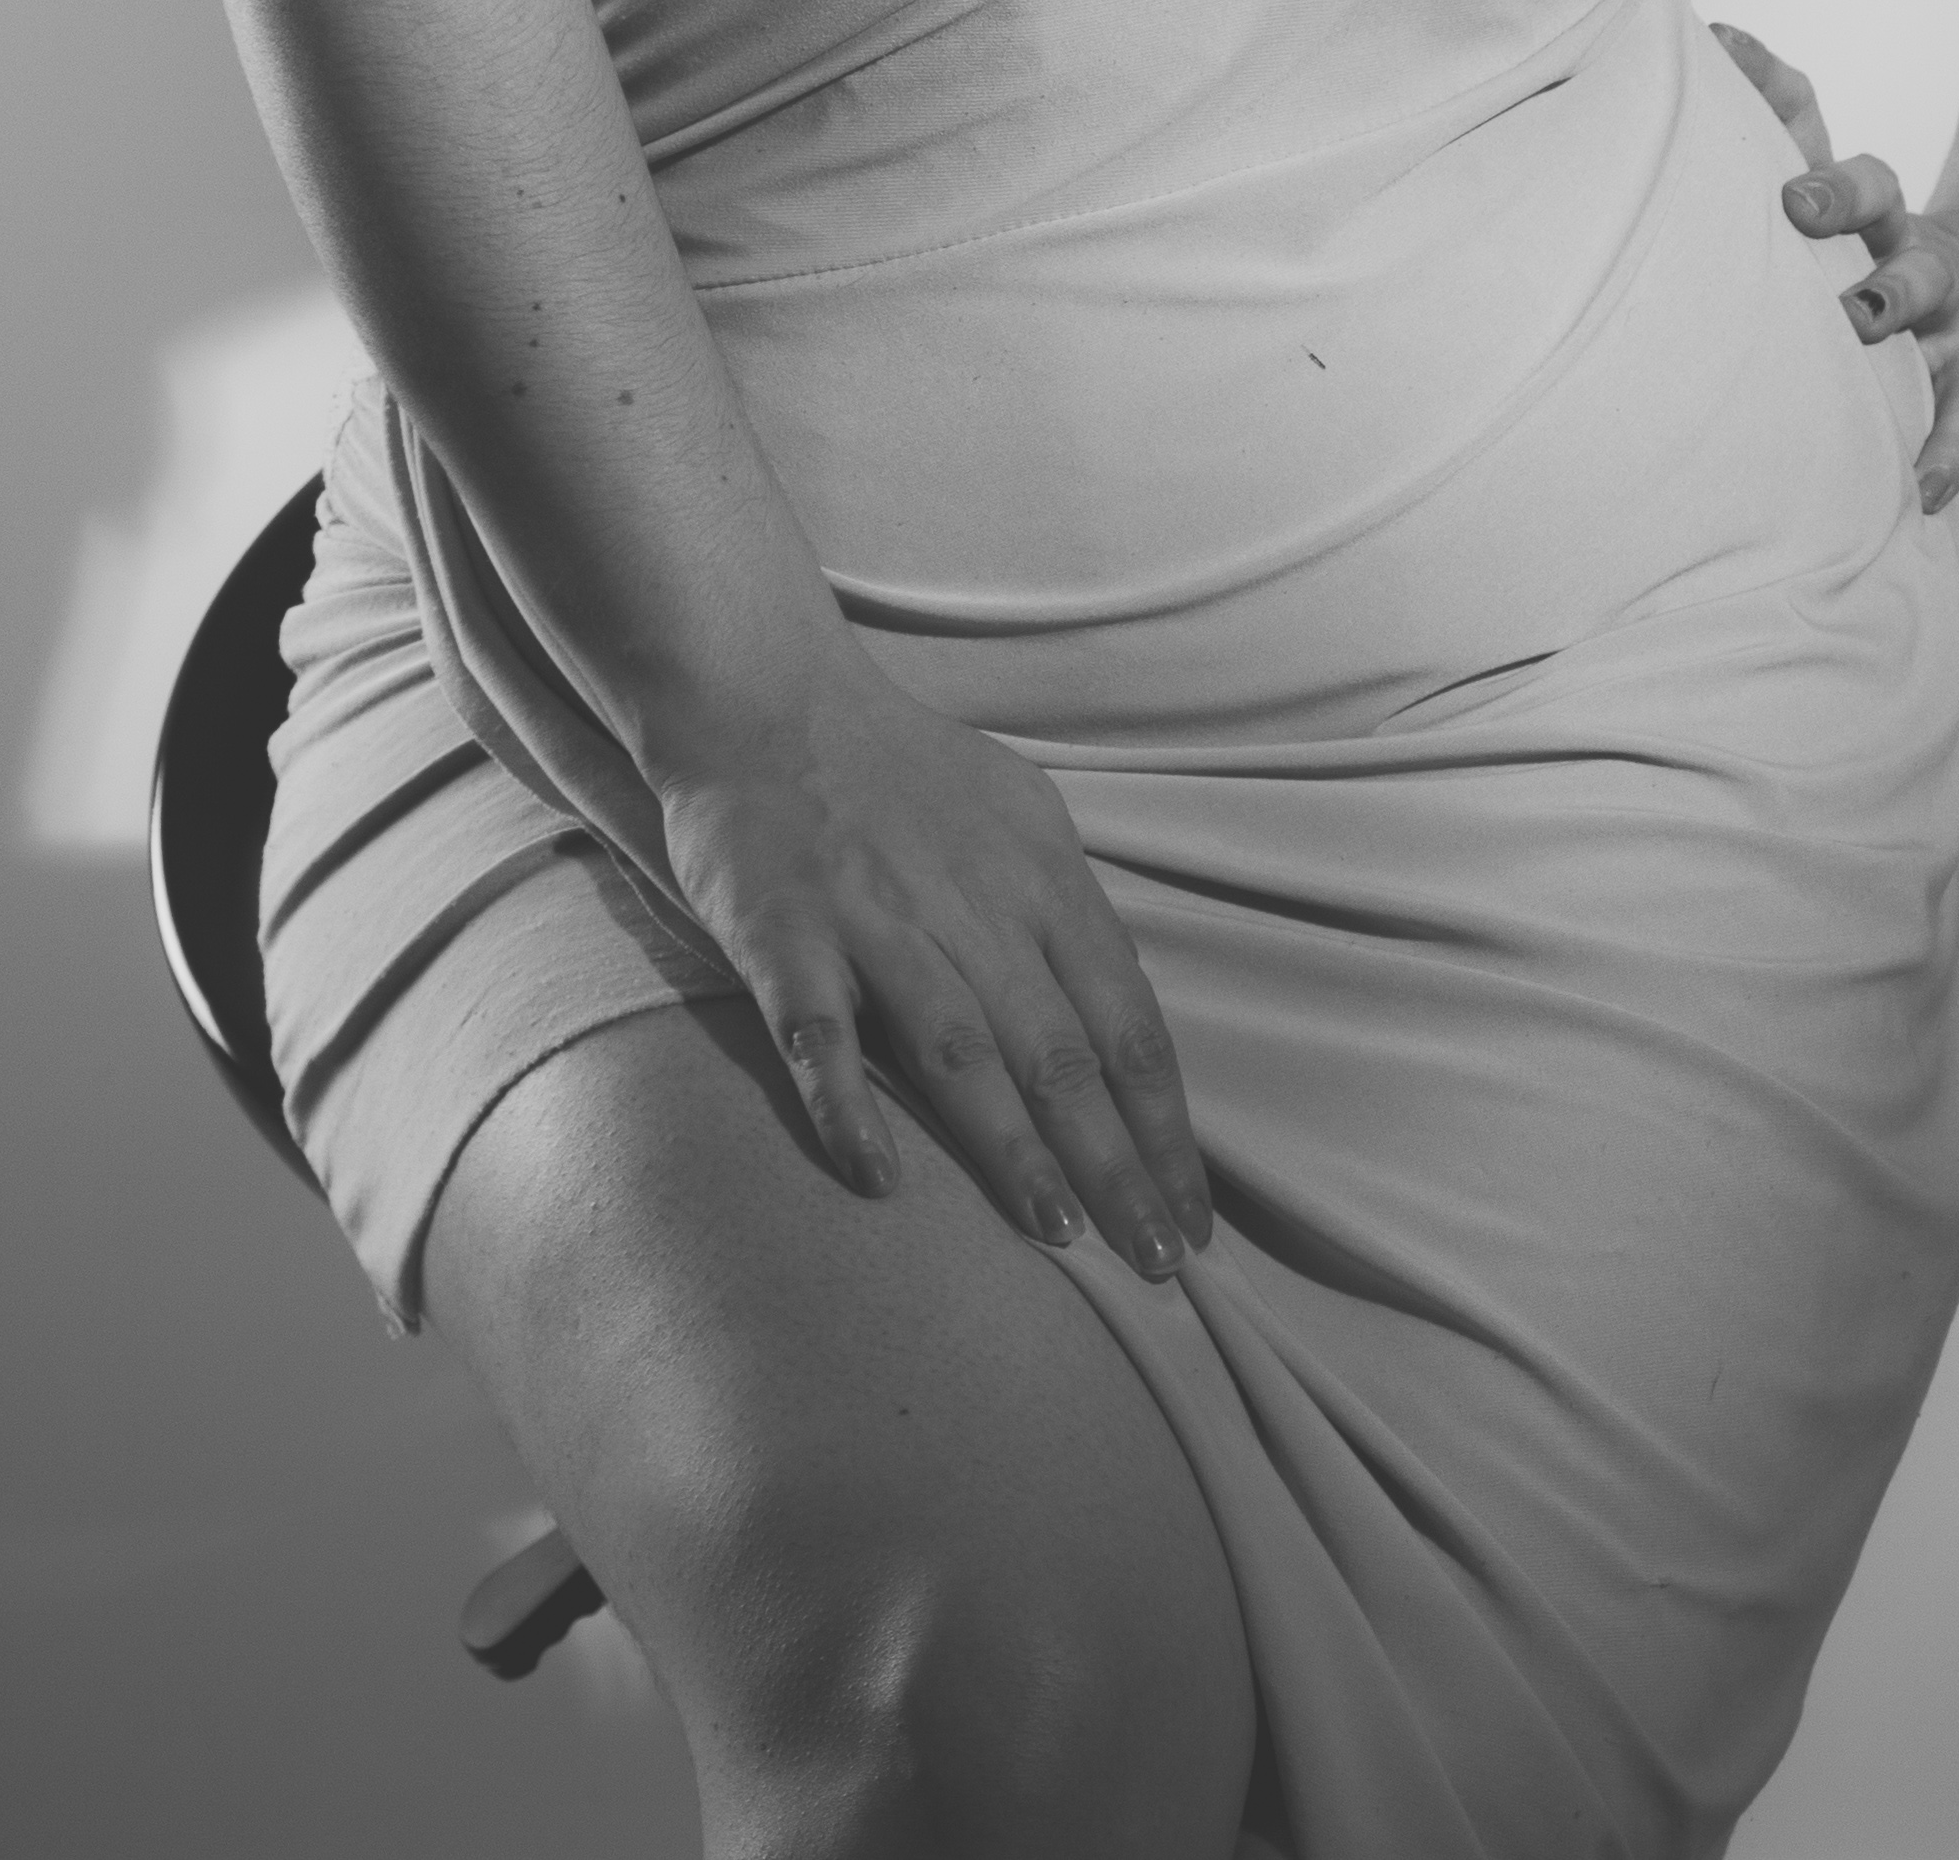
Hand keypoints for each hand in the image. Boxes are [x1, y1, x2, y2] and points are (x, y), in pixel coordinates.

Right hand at [649, 646, 1213, 1279]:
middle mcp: (972, 903)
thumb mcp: (1016, 812)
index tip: (1195, 1218)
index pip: (1126, 1020)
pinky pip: (818, 1029)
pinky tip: (877, 1175)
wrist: (763, 694)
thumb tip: (1120, 1016)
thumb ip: (1063, 910)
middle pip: (1062, 1051)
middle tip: (1160, 1263)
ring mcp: (875, 918)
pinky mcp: (782, 930)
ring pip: (960, 1047)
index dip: (1165, 1127)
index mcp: (1040, 876)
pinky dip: (847, 1103)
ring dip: (1013, 1147)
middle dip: (1118, 1164)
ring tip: (1059, 1234)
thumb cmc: (898, 768)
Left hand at [1712, 23, 1958, 517]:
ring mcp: (1954, 323)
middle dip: (1843, 207)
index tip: (1777, 166)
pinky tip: (1919, 487)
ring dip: (1891, 311)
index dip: (1817, 158)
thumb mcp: (1853, 201)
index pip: (1853, 171)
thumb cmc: (1895, 260)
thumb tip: (1718, 30)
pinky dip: (1946, 454)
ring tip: (1858, 325)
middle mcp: (1914, 259)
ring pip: (1927, 307)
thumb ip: (1791, 122)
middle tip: (1796, 207)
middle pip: (1888, 219)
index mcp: (1876, 221)